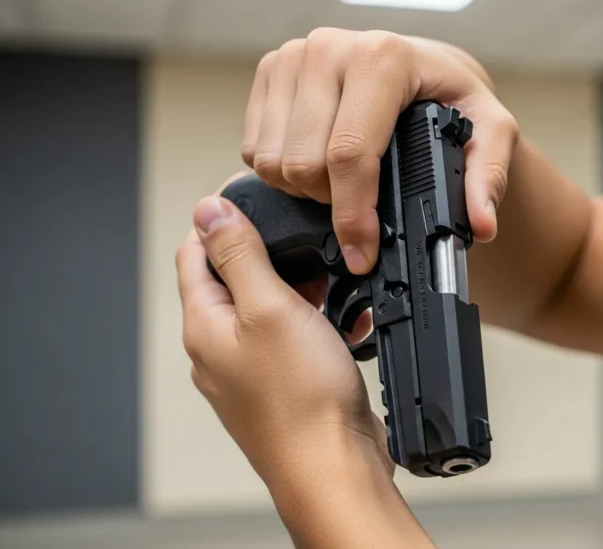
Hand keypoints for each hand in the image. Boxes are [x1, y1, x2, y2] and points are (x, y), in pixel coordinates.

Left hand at [175, 182, 392, 487]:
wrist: (334, 465)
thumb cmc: (302, 399)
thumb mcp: (269, 307)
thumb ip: (239, 255)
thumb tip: (208, 209)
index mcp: (204, 324)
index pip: (194, 252)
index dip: (220, 217)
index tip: (255, 195)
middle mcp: (219, 348)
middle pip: (235, 277)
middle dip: (274, 253)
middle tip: (311, 243)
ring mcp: (250, 369)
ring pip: (270, 308)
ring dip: (303, 289)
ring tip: (337, 286)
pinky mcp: (283, 385)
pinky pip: (296, 339)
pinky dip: (320, 322)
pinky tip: (349, 324)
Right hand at [241, 28, 518, 274]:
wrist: (422, 66)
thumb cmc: (449, 96)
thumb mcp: (488, 132)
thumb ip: (487, 178)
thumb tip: (481, 224)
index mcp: (382, 60)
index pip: (350, 153)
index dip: (353, 214)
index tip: (363, 253)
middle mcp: (330, 49)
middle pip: (304, 163)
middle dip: (332, 202)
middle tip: (362, 203)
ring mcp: (293, 56)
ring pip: (273, 160)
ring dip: (304, 189)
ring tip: (342, 183)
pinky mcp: (270, 69)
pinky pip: (255, 148)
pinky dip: (282, 171)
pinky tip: (317, 163)